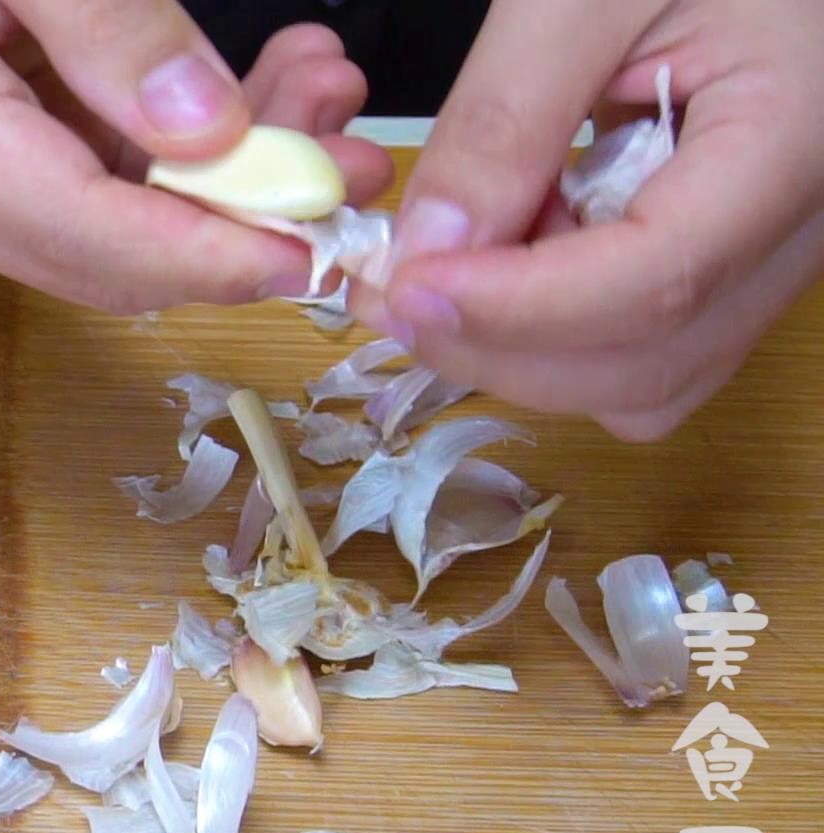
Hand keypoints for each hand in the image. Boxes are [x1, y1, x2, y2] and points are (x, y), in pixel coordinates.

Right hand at [0, 0, 392, 313]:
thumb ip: (112, 31)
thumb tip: (214, 135)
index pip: (85, 234)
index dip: (211, 252)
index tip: (319, 239)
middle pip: (100, 254)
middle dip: (235, 219)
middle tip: (350, 150)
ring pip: (101, 225)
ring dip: (217, 179)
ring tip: (315, 90)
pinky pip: (77, 184)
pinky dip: (167, 152)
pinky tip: (243, 96)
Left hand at [355, 0, 823, 440]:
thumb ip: (507, 117)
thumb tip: (427, 250)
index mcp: (792, 140)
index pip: (654, 282)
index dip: (515, 308)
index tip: (406, 285)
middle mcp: (799, 227)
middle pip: (644, 361)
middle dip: (499, 346)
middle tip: (389, 290)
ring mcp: (768, 254)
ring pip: (640, 374)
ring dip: (519, 345)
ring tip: (443, 263)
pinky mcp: (727, 257)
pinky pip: (639, 341)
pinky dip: (550, 325)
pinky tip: (506, 246)